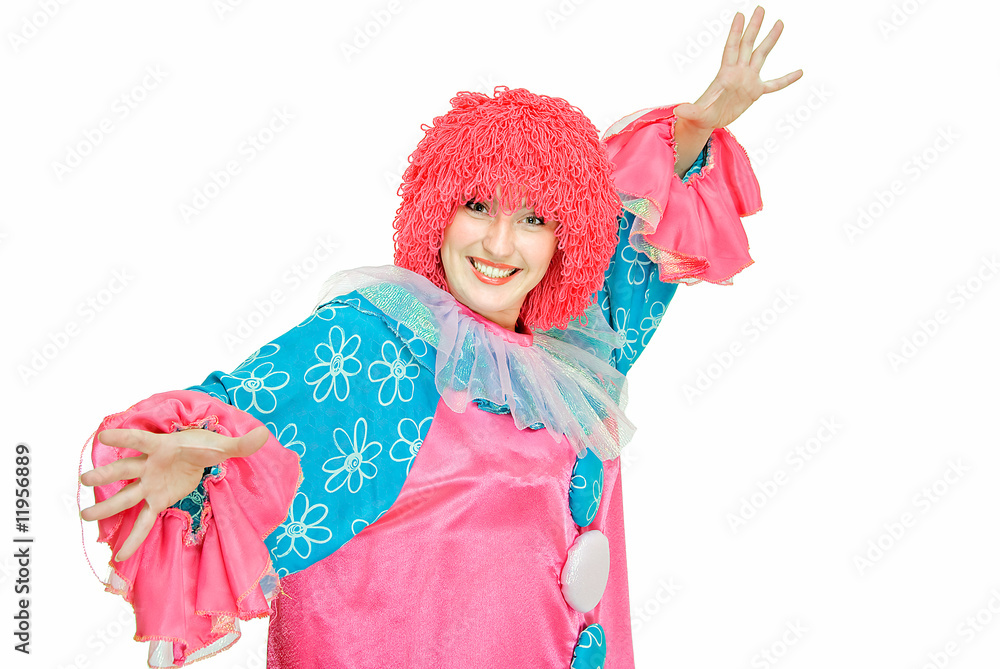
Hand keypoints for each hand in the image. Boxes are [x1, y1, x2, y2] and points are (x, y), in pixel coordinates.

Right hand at [81, 425, 269, 561]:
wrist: (202, 456)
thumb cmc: (205, 444)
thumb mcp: (222, 445)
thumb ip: (240, 443)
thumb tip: (265, 433)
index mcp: (162, 446)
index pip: (140, 439)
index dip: (123, 436)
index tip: (103, 434)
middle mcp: (150, 465)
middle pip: (125, 470)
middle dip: (106, 474)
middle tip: (84, 479)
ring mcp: (150, 484)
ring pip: (125, 496)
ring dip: (106, 506)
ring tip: (83, 517)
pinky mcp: (157, 500)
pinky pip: (143, 521)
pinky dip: (134, 539)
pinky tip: (120, 557)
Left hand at [672, 6, 801, 174]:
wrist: (707, 121)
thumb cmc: (699, 115)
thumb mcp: (696, 113)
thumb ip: (690, 110)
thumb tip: (679, 110)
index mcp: (725, 74)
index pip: (731, 48)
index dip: (735, 32)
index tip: (740, 14)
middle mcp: (738, 72)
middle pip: (748, 44)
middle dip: (754, 27)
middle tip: (760, 8)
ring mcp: (748, 80)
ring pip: (761, 56)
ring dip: (770, 40)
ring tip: (779, 23)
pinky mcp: (754, 92)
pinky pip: (774, 84)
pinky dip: (787, 79)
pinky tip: (800, 72)